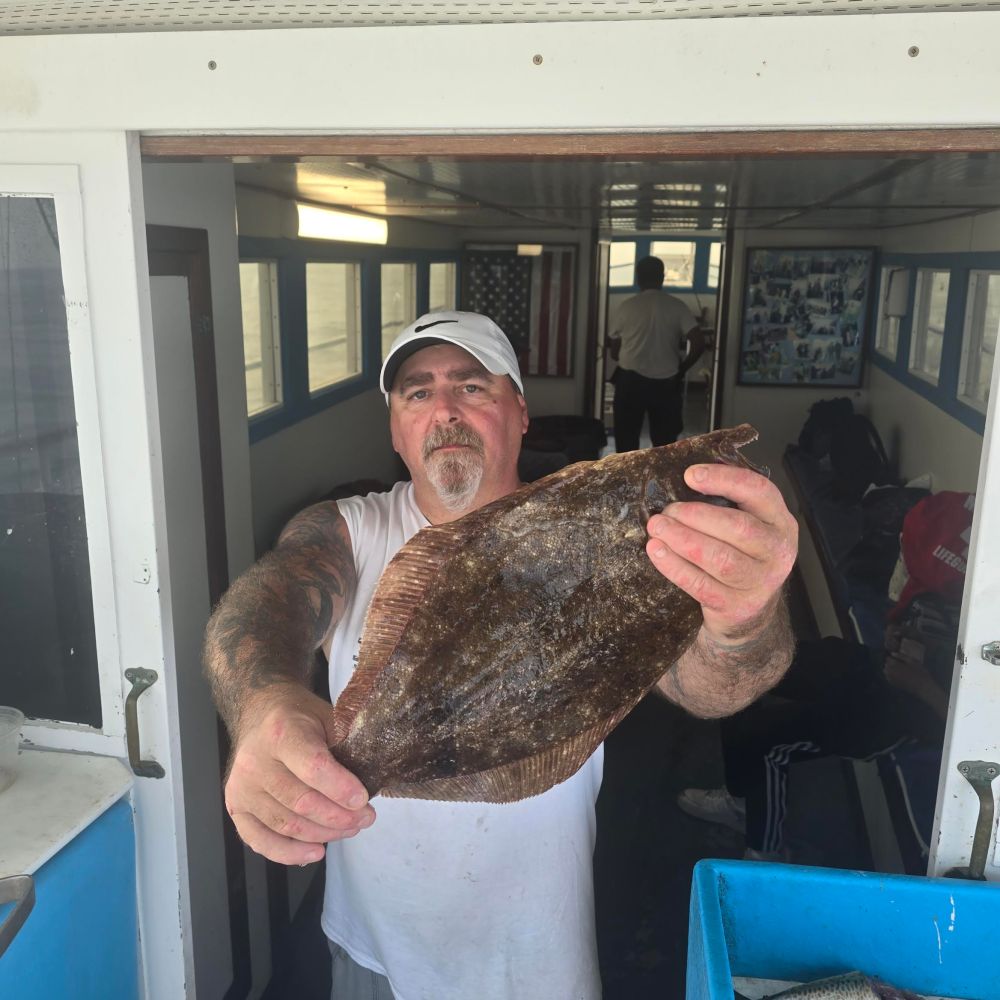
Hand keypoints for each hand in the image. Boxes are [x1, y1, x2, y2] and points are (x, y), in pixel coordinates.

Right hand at [224, 683, 374, 865]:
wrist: (260, 713)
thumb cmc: (299, 717)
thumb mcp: (327, 716)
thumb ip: (345, 743)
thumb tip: (371, 777)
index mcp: (281, 732)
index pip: (313, 768)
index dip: (341, 788)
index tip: (364, 800)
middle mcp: (254, 762)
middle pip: (301, 802)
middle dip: (340, 817)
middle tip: (366, 818)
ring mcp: (241, 788)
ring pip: (286, 825)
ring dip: (323, 834)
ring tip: (350, 830)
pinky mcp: (235, 807)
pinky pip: (259, 840)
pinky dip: (289, 853)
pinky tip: (316, 852)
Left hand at [645, 463, 797, 641]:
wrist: (749, 613)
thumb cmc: (740, 556)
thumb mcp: (747, 526)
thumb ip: (727, 503)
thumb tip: (686, 478)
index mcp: (780, 521)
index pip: (759, 491)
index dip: (724, 479)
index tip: (690, 475)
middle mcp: (777, 551)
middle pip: (738, 528)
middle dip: (696, 515)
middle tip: (666, 511)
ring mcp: (760, 582)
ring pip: (720, 558)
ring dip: (683, 540)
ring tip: (657, 528)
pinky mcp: (737, 607)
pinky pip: (701, 584)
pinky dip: (675, 566)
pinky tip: (656, 551)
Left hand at [883, 651, 930, 693]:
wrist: (923, 687)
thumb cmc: (920, 672)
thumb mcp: (913, 661)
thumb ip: (901, 656)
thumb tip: (892, 653)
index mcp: (895, 665)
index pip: (888, 659)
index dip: (893, 658)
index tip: (899, 659)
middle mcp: (891, 672)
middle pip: (886, 665)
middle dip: (891, 663)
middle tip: (900, 664)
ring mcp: (892, 679)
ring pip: (886, 671)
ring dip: (890, 669)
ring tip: (899, 669)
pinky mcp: (894, 684)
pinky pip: (888, 678)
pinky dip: (891, 675)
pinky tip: (899, 675)